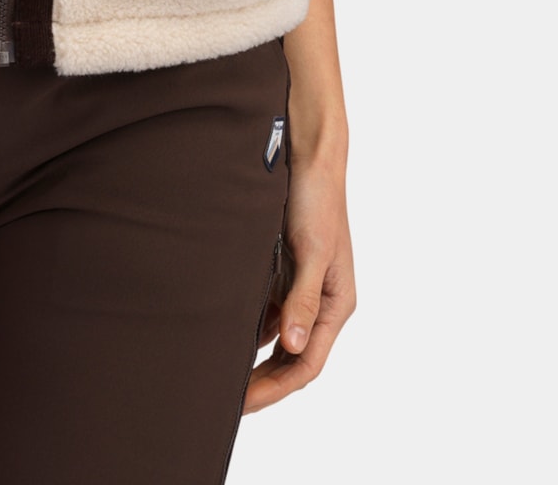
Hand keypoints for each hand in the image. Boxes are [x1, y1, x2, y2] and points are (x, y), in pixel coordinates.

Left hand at [243, 152, 354, 410]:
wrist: (308, 154)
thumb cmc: (316, 199)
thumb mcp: (312, 250)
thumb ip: (303, 300)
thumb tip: (293, 346)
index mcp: (337, 304)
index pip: (307, 364)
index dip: (276, 388)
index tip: (243, 403)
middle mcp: (321, 302)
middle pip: (292, 358)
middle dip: (263, 382)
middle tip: (225, 401)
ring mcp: (301, 287)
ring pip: (278, 337)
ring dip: (254, 358)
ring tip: (220, 375)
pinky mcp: (285, 270)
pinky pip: (266, 310)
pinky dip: (248, 326)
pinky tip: (223, 334)